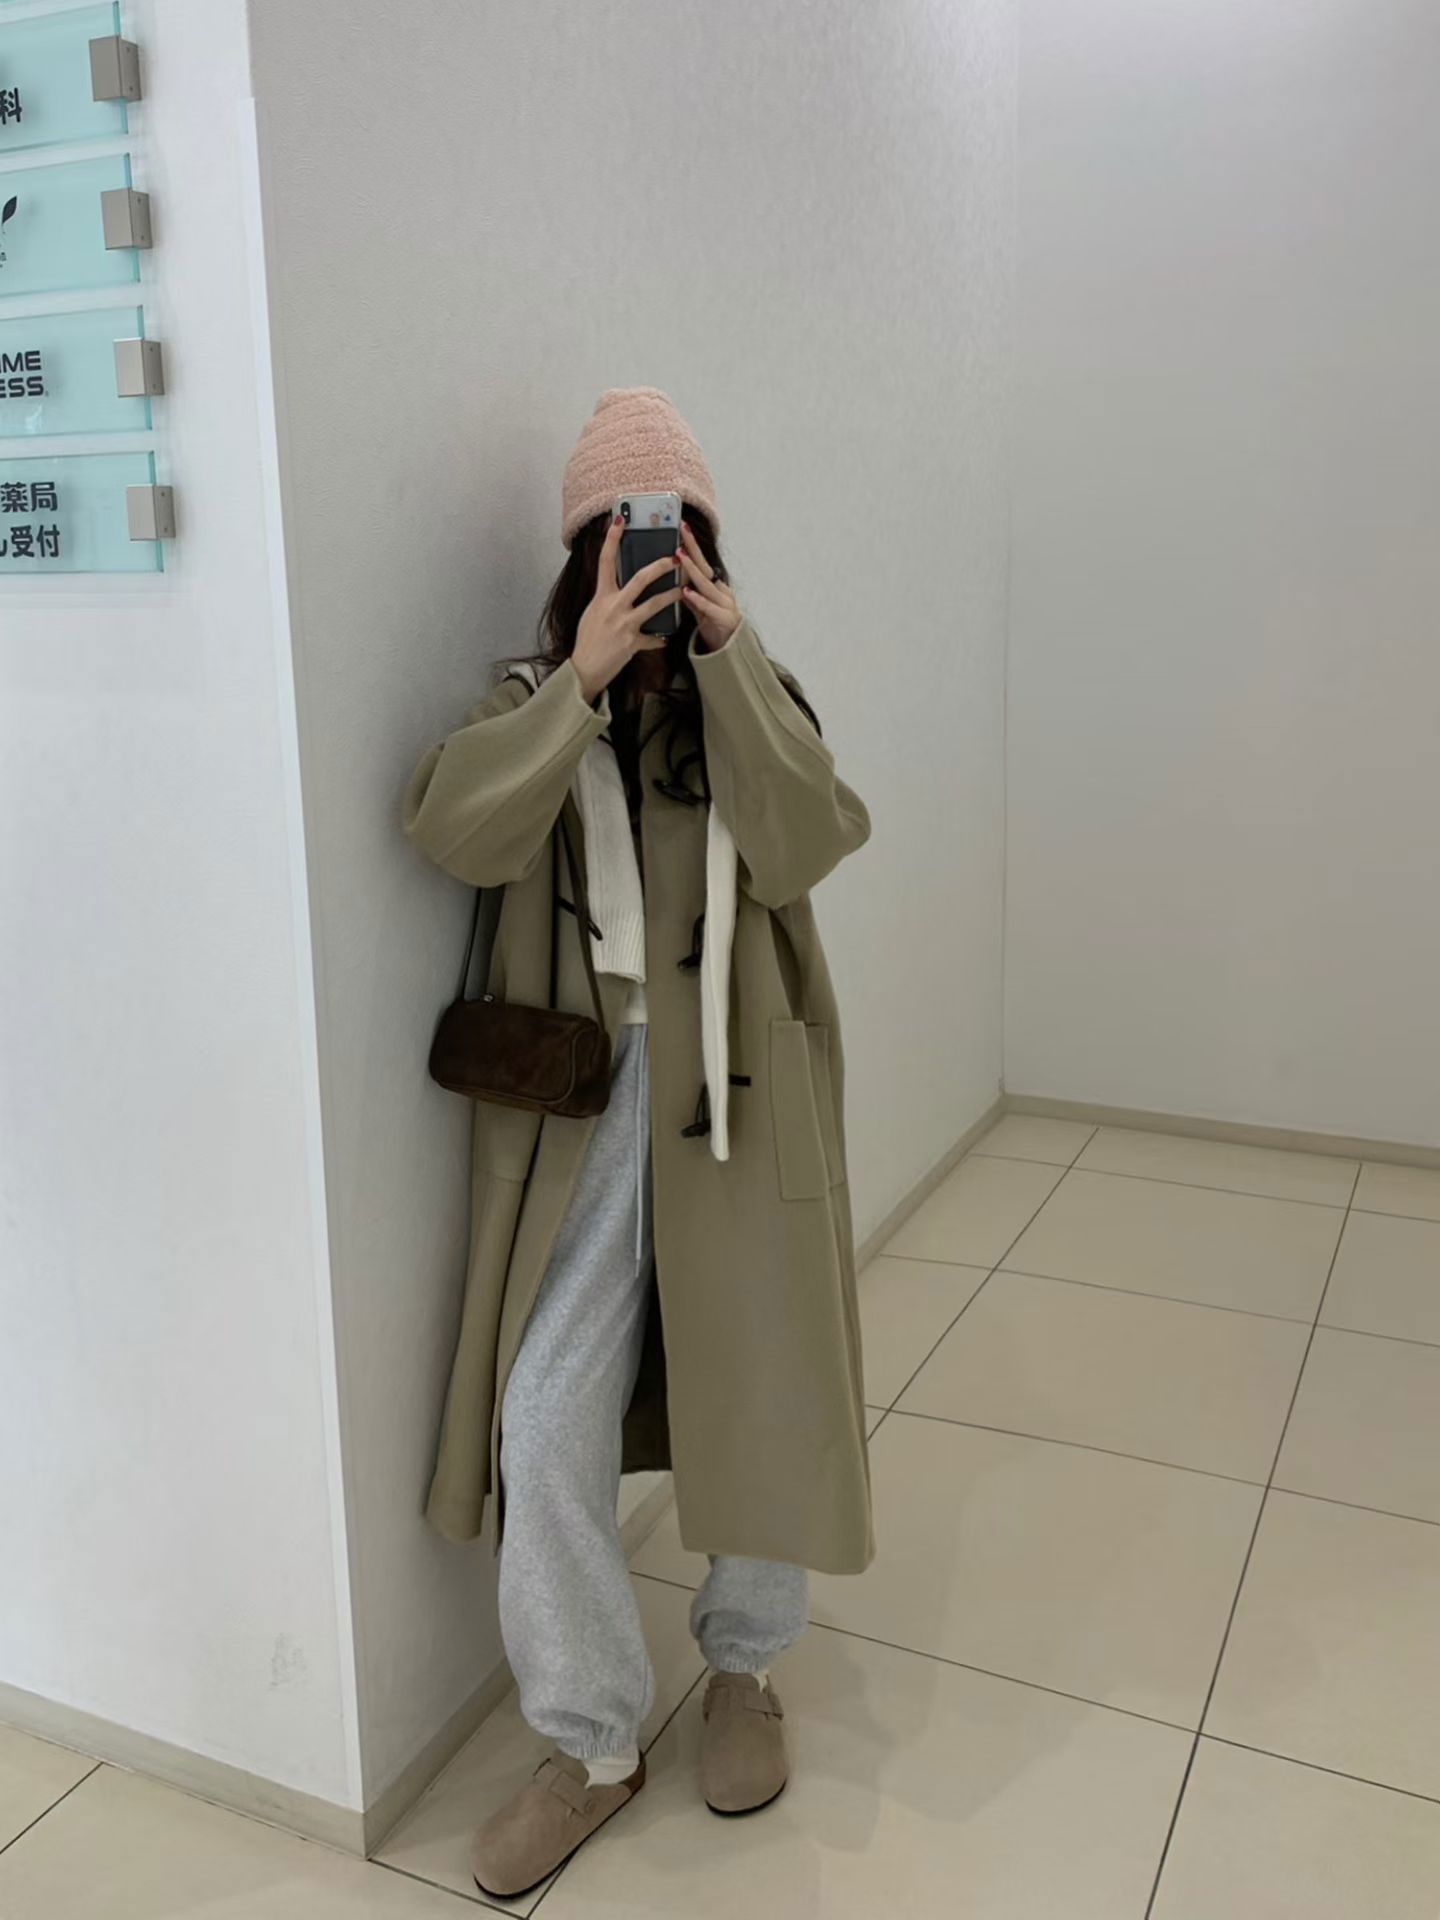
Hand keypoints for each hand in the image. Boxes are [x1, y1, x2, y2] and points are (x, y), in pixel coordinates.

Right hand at [571, 516, 682, 703]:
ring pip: (654, 604)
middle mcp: (613, 607)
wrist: (584, 669)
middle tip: (675, 558)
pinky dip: (659, 639)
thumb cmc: (587, 640)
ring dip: (671, 596)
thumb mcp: (593, 613)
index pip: (605, 562)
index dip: (611, 540)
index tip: (618, 521)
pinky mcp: (632, 643)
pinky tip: (665, 638)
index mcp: (601, 597)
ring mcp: (624, 625)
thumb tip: (619, 587)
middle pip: (640, 579)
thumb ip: (607, 599)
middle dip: (660, 566)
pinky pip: (653, 639)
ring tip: (683, 590)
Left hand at [678, 519, 741, 650]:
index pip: (701, 562)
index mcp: (714, 586)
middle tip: (682, 531)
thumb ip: (690, 595)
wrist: (731, 650)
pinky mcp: (724, 619)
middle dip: (693, 548)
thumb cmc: (714, 626)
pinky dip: (698, 599)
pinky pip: (709, 607)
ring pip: (706, 584)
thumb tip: (677, 582)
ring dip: (692, 570)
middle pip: (705, 566)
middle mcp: (721, 591)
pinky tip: (687, 592)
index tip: (681, 528)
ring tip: (680, 557)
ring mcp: (724, 603)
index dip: (691, 545)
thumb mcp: (699, 609)